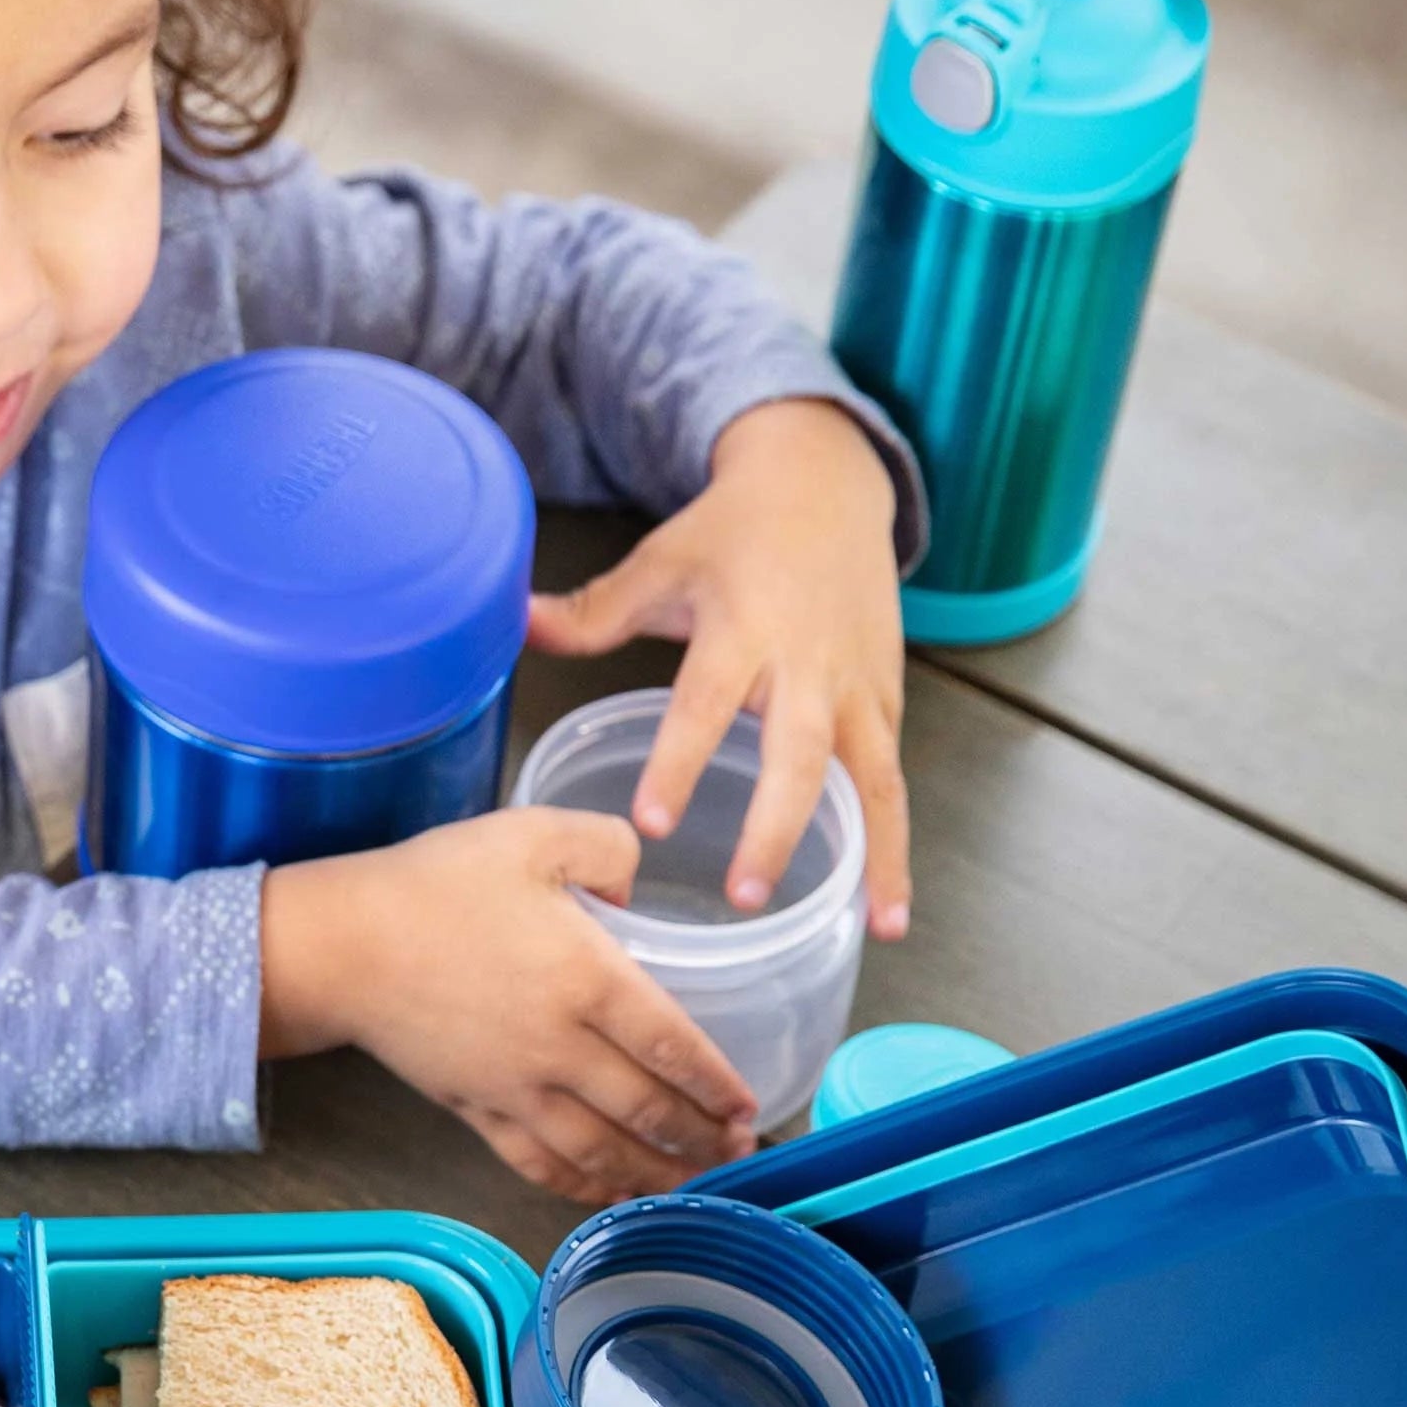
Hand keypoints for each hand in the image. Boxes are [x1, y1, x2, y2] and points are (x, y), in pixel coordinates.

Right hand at [258, 808, 758, 1204]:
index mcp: (587, 980)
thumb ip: (605, 848)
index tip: (749, 1105)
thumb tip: (635, 882)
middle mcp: (559, 1047)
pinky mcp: (476, 1111)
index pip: (674, 1047)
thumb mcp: (530, 833)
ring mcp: (516, 1089)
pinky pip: (541, 1164)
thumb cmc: (434, 886)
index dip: (718, 1086)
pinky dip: (583, 1186)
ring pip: (601, 1150)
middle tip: (738, 1151)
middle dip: (701, 1139)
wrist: (344, 945)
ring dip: (654, 1173)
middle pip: (648, 1110)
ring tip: (691, 1182)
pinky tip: (609, 1191)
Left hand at [525, 397, 911, 937]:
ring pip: (870, 778)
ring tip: (873, 925)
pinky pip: (891, 781)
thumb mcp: (659, 562)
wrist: (827, 482)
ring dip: (872, 855)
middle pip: (796, 754)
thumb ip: (589, 612)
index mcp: (741, 627)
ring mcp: (855, 686)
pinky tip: (886, 908)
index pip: (704, 703)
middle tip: (745, 895)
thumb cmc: (734, 530)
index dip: (678, 761)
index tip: (651, 821)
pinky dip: (894, 843)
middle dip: (777, 828)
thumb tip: (511, 623)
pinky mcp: (885, 701)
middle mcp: (806, 663)